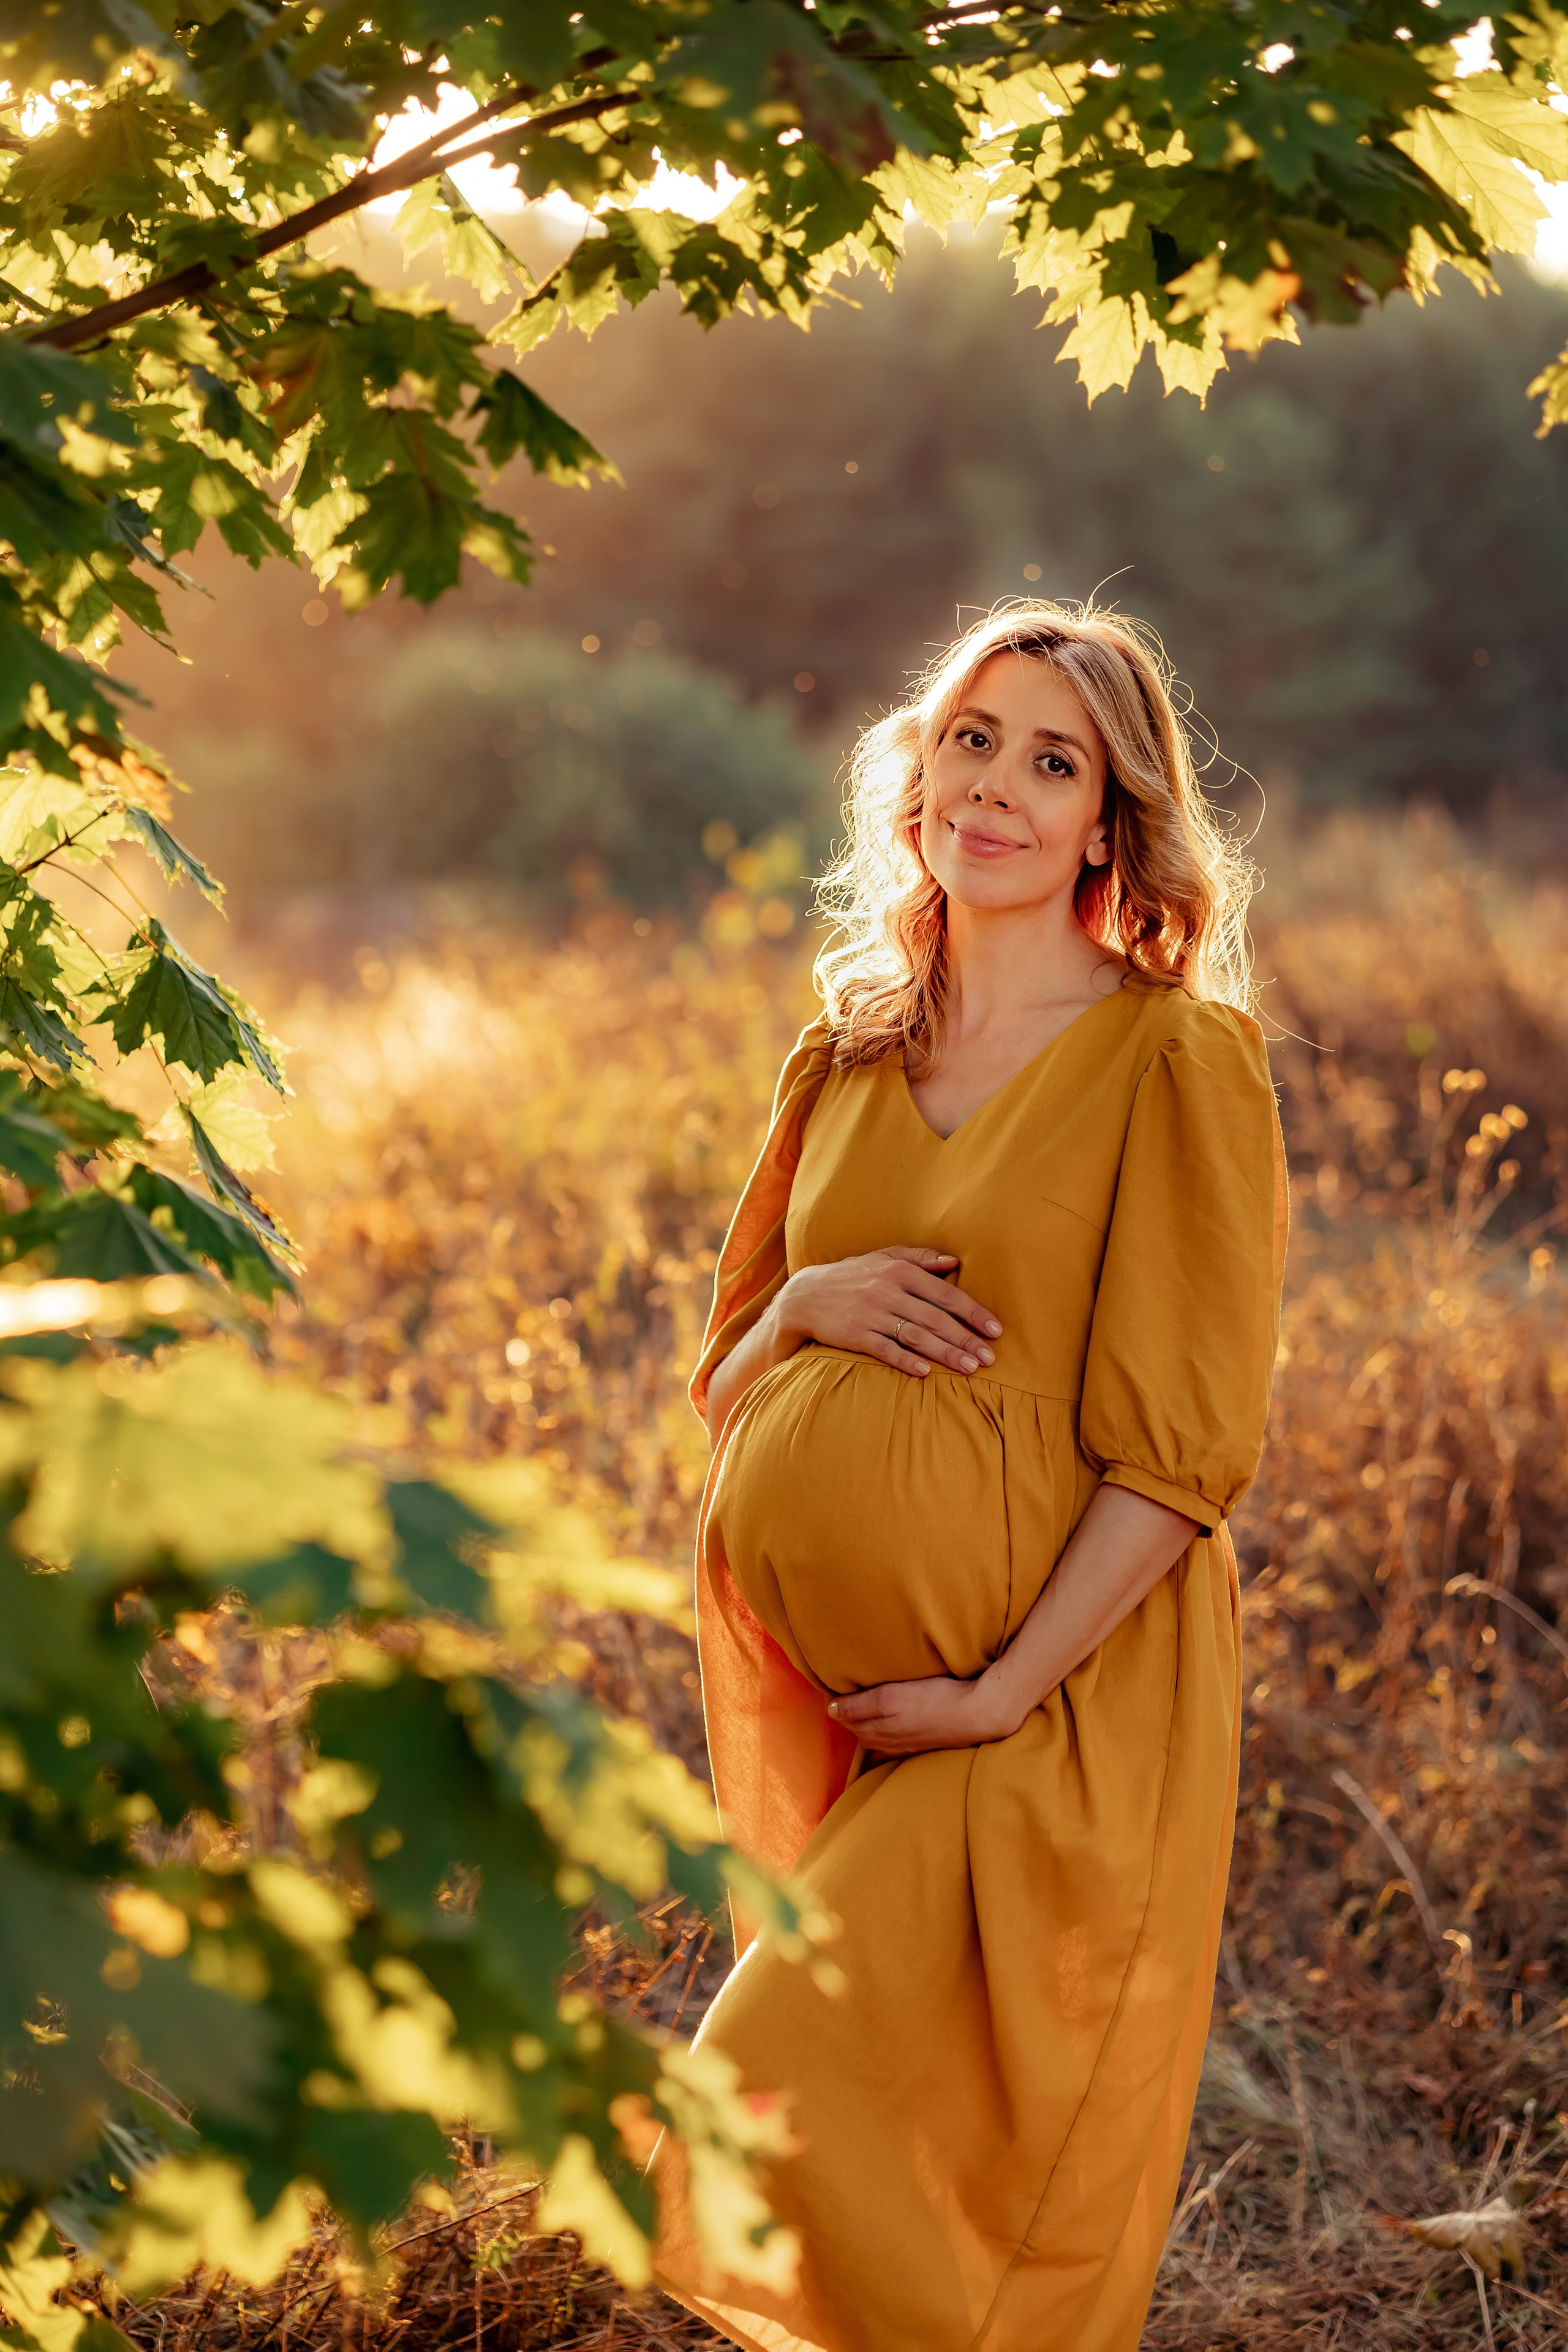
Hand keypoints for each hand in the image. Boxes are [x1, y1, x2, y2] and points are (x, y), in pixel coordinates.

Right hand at [778, 1246, 1002, 1378]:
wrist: (805, 1296)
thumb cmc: (853, 1276)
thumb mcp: (883, 1258)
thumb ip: (919, 1258)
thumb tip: (953, 1261)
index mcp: (899, 1270)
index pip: (945, 1294)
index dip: (973, 1312)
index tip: (995, 1330)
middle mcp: (887, 1290)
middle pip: (935, 1319)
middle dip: (965, 1339)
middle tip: (990, 1358)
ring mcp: (870, 1313)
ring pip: (915, 1335)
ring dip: (945, 1353)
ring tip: (970, 1368)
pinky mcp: (855, 1334)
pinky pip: (884, 1349)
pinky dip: (905, 1360)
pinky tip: (925, 1372)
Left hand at [826, 1668, 1023, 1753]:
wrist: (978, 1714)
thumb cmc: (935, 1700)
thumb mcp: (891, 1698)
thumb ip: (860, 1705)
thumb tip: (832, 1710)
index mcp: (879, 1727)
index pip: (848, 1718)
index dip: (838, 1704)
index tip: (830, 1690)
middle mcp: (890, 1739)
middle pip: (860, 1730)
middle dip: (847, 1717)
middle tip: (839, 1700)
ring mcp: (908, 1743)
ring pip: (876, 1739)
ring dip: (863, 1728)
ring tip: (855, 1716)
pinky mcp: (924, 1743)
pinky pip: (893, 1748)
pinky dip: (881, 1745)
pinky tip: (880, 1746)